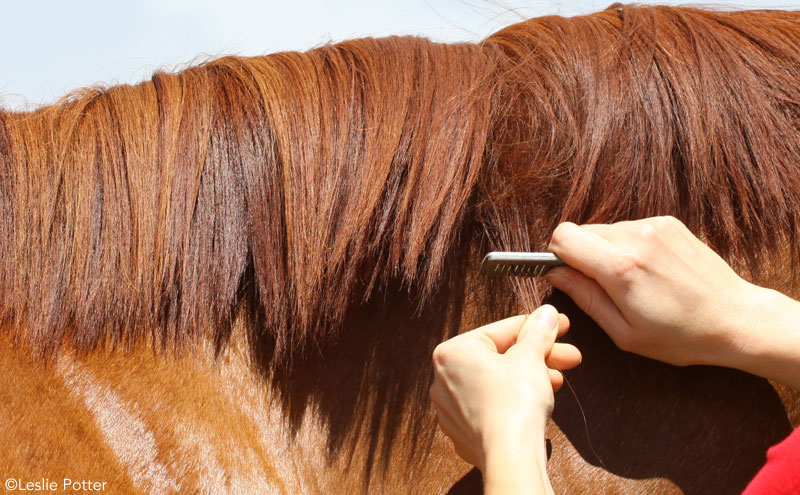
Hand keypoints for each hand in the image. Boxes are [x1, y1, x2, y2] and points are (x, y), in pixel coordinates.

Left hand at [429, 305, 580, 471]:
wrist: (510, 456)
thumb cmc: (515, 400)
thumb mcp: (531, 357)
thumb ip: (538, 331)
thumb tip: (547, 313)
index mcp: (451, 352)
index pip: (500, 331)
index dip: (536, 326)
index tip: (559, 324)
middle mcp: (442, 379)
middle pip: (499, 358)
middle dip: (537, 356)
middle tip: (568, 356)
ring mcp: (450, 409)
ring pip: (496, 383)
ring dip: (529, 378)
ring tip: (558, 380)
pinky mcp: (463, 433)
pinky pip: (490, 407)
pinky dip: (513, 401)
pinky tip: (539, 400)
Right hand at [545, 216, 760, 366]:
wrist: (735, 319)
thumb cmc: (681, 335)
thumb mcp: (624, 332)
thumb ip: (585, 298)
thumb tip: (555, 274)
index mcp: (621, 268)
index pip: (563, 237)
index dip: (555, 255)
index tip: (564, 274)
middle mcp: (636, 238)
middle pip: (580, 231)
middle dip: (581, 256)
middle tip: (601, 286)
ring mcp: (654, 226)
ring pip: (604, 230)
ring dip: (606, 251)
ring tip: (632, 282)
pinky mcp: (668, 222)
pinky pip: (629, 229)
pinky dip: (628, 246)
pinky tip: (649, 271)